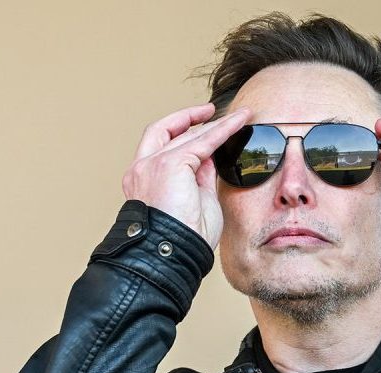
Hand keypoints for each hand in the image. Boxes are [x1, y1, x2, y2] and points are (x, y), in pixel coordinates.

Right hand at [122, 103, 249, 248]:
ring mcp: (152, 164)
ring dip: (212, 123)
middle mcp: (141, 168)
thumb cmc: (184, 238)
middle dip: (187, 119)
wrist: (171, 253)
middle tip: (210, 112)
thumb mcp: (194, 200)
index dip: (180, 134)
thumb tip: (209, 158)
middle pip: (164, 131)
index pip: (160, 147)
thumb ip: (198, 177)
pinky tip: (239, 121)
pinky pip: (203, 140)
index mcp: (143, 180)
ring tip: (237, 117)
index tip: (200, 126)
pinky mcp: (170, 164)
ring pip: (184, 134)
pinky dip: (223, 129)